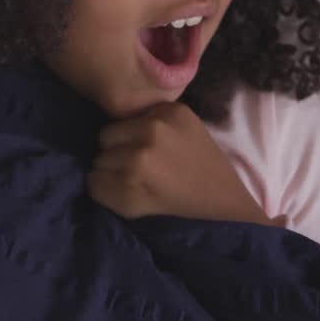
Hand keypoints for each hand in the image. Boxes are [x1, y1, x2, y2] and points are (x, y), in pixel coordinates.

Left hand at [87, 102, 283, 226]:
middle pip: (106, 137)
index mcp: (169, 111)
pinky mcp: (129, 189)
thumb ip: (156, 120)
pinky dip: (103, 193)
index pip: (124, 119)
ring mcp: (139, 159)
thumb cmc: (205, 171)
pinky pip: (94, 185)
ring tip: (137, 185)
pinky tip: (127, 197)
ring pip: (98, 162)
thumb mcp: (187, 128)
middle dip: (116, 153)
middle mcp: (152, 130)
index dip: (130, 138)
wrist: (224, 209)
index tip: (147, 154)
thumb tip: (115, 126)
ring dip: (110, 174)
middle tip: (139, 171)